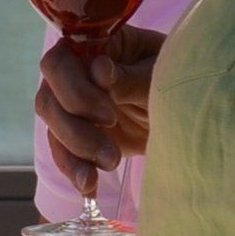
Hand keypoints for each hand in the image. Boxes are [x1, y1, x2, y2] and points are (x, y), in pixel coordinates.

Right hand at [36, 26, 160, 196]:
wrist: (186, 111)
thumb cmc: (175, 79)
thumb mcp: (160, 76)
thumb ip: (130, 76)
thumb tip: (98, 70)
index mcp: (94, 47)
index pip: (60, 61)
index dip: (74, 89)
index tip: (110, 113)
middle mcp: (75, 74)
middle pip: (48, 98)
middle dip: (75, 128)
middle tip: (111, 148)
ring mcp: (74, 106)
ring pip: (53, 128)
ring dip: (76, 153)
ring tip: (110, 166)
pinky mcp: (79, 136)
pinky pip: (64, 154)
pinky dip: (75, 171)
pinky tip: (90, 188)